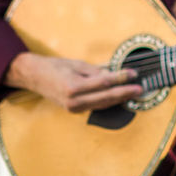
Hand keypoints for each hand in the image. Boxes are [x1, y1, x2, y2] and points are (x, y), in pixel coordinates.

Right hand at [5, 52, 142, 112]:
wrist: (35, 77)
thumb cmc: (55, 67)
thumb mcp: (76, 64)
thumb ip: (96, 72)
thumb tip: (114, 74)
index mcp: (73, 87)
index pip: (104, 83)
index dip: (121, 78)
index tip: (133, 73)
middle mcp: (73, 101)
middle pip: (106, 97)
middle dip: (125, 92)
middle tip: (140, 88)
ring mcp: (73, 108)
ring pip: (103, 104)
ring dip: (120, 99)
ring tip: (134, 93)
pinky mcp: (74, 111)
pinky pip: (96, 106)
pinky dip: (109, 102)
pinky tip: (120, 98)